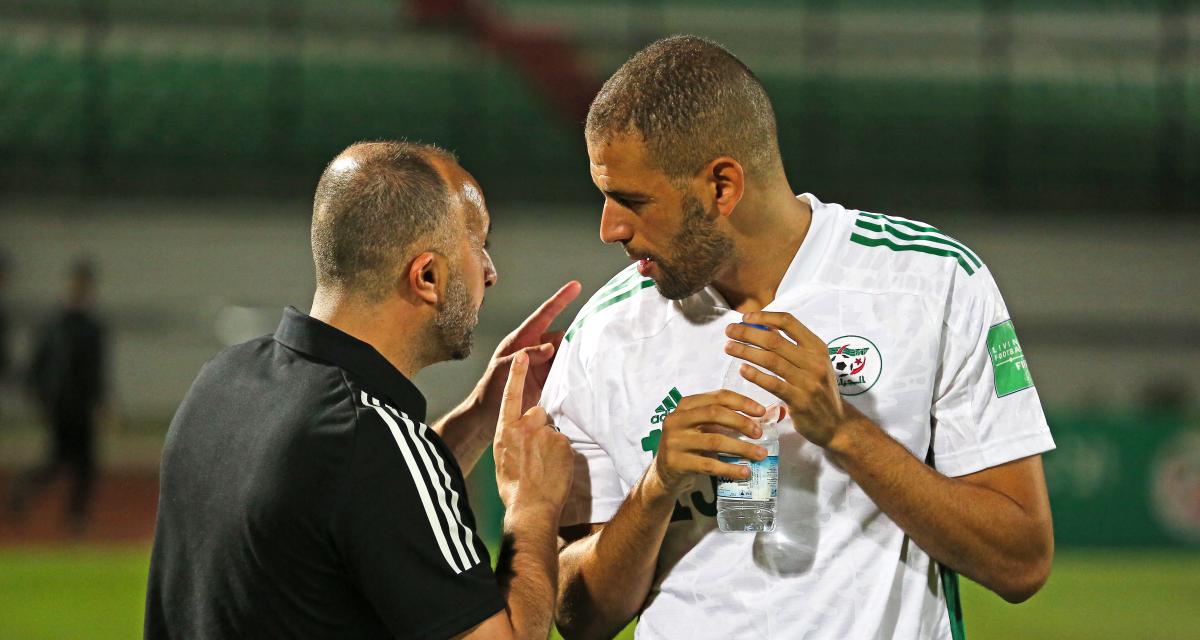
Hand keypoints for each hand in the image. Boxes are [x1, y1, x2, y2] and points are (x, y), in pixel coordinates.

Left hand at [476, 281, 581, 416]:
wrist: (488, 417)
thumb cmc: (490, 389)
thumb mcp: (503, 369)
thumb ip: (525, 356)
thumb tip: (551, 346)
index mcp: (522, 339)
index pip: (544, 315)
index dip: (560, 300)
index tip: (576, 286)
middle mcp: (535, 349)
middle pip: (560, 336)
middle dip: (573, 338)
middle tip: (586, 345)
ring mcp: (543, 365)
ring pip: (566, 353)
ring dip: (574, 356)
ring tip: (584, 362)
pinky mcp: (549, 380)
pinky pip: (565, 370)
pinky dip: (573, 371)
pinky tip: (581, 375)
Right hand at [493, 351, 574, 514]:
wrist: (530, 507)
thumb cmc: (513, 487)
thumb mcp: (502, 458)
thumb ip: (512, 439)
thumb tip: (520, 436)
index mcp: (505, 430)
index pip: (511, 396)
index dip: (517, 375)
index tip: (521, 355)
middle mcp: (525, 427)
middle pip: (538, 413)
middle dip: (539, 426)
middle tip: (536, 452)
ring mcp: (545, 434)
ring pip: (552, 431)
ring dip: (551, 443)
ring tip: (544, 466)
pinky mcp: (563, 443)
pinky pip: (564, 443)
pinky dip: (562, 454)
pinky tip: (554, 469)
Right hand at [649, 391, 767, 496]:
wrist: (664, 473)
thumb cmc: (690, 446)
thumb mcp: (701, 428)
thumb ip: (724, 419)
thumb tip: (764, 415)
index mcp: (685, 406)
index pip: (717, 397)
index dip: (741, 402)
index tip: (761, 412)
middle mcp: (676, 420)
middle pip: (714, 414)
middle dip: (741, 422)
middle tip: (759, 433)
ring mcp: (674, 441)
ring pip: (714, 441)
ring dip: (741, 448)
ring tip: (760, 454)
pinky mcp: (676, 463)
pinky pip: (709, 465)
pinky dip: (730, 468)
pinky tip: (745, 472)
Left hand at [723, 311, 854, 448]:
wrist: (837, 424)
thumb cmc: (819, 390)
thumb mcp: (812, 363)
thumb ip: (790, 346)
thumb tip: (762, 326)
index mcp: (817, 347)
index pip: (789, 322)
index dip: (764, 317)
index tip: (745, 317)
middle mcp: (814, 362)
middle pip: (775, 341)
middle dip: (748, 333)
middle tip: (729, 331)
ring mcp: (808, 382)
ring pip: (771, 360)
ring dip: (746, 351)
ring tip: (729, 347)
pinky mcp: (800, 401)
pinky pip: (774, 384)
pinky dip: (756, 375)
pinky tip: (742, 369)